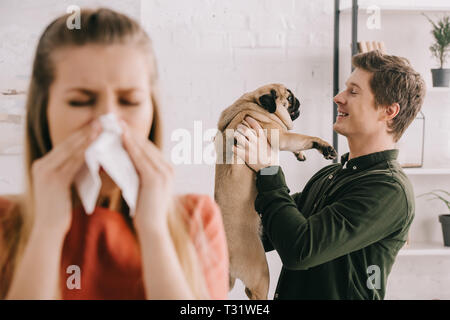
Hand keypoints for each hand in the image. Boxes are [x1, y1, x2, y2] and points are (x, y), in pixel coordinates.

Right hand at [31, 120, 101, 234]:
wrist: (48, 230)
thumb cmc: (60, 210)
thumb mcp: (64, 186)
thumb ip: (71, 172)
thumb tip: (90, 158)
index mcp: (43, 165)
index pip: (65, 145)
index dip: (81, 134)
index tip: (95, 124)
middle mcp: (41, 165)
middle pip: (68, 144)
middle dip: (85, 132)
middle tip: (101, 120)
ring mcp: (45, 172)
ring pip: (71, 151)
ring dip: (88, 139)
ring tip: (102, 128)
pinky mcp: (53, 180)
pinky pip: (73, 163)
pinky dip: (86, 153)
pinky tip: (97, 146)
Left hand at [120, 122, 173, 231]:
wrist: (152, 229)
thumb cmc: (145, 211)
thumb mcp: (143, 188)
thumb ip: (139, 174)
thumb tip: (124, 160)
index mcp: (167, 170)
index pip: (148, 149)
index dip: (134, 137)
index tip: (121, 126)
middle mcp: (168, 168)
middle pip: (146, 145)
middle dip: (130, 132)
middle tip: (116, 120)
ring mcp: (164, 172)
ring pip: (143, 149)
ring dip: (128, 135)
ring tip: (116, 125)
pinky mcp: (155, 178)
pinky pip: (140, 158)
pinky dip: (130, 146)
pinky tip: (121, 137)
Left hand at [232, 116, 278, 171]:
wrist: (269, 168)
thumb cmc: (272, 156)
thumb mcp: (273, 144)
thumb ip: (267, 138)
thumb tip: (267, 133)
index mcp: (262, 138)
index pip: (255, 125)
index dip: (249, 120)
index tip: (246, 118)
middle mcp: (255, 141)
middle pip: (245, 129)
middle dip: (240, 127)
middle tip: (238, 127)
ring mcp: (249, 148)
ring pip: (239, 137)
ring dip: (235, 135)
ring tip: (234, 135)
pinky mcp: (244, 155)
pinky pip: (234, 148)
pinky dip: (232, 146)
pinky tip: (233, 146)